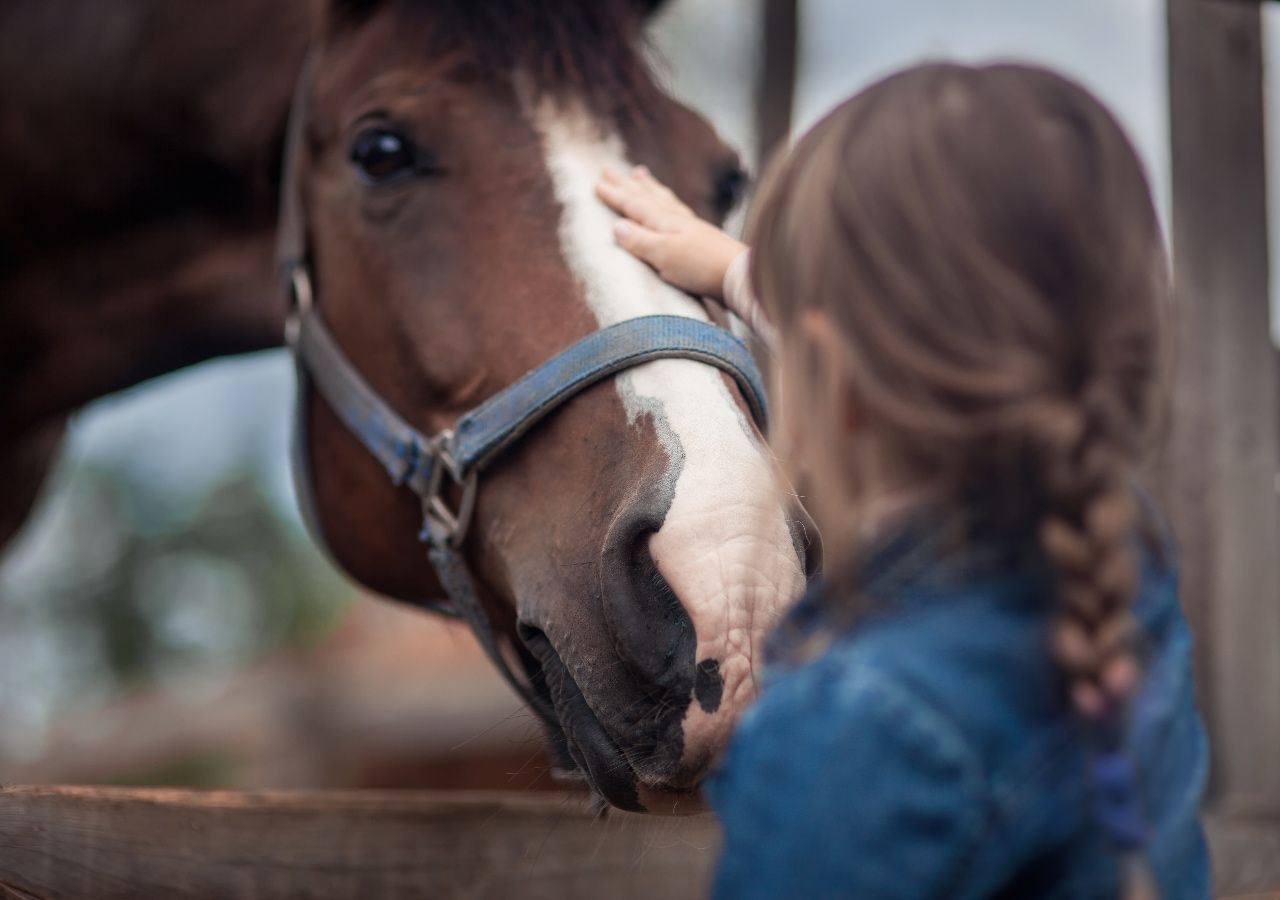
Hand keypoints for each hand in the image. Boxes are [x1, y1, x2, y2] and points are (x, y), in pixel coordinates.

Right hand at [596, 165, 746, 299]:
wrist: (738, 275)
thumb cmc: (700, 267)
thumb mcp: (664, 255)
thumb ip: (639, 240)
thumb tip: (616, 225)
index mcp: (664, 222)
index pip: (634, 205)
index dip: (615, 195)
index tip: (597, 183)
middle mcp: (676, 219)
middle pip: (646, 197)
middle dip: (626, 185)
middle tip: (609, 169)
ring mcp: (691, 226)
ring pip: (663, 200)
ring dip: (648, 187)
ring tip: (639, 173)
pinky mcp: (702, 237)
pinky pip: (678, 210)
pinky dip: (669, 201)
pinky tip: (671, 204)